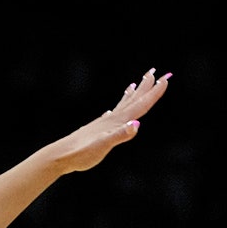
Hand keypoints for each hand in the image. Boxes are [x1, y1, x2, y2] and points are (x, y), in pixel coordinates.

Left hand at [40, 70, 169, 175]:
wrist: (61, 156)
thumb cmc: (82, 153)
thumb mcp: (103, 145)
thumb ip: (120, 135)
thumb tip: (136, 124)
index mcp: (117, 121)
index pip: (140, 105)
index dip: (154, 93)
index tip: (165, 79)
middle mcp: (112, 119)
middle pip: (133, 99)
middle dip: (146, 87)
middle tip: (155, 71)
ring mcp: (104, 123)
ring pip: (122, 105)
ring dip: (132, 94)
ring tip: (137, 83)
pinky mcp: (97, 130)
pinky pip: (111, 115)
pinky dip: (115, 110)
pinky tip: (112, 111)